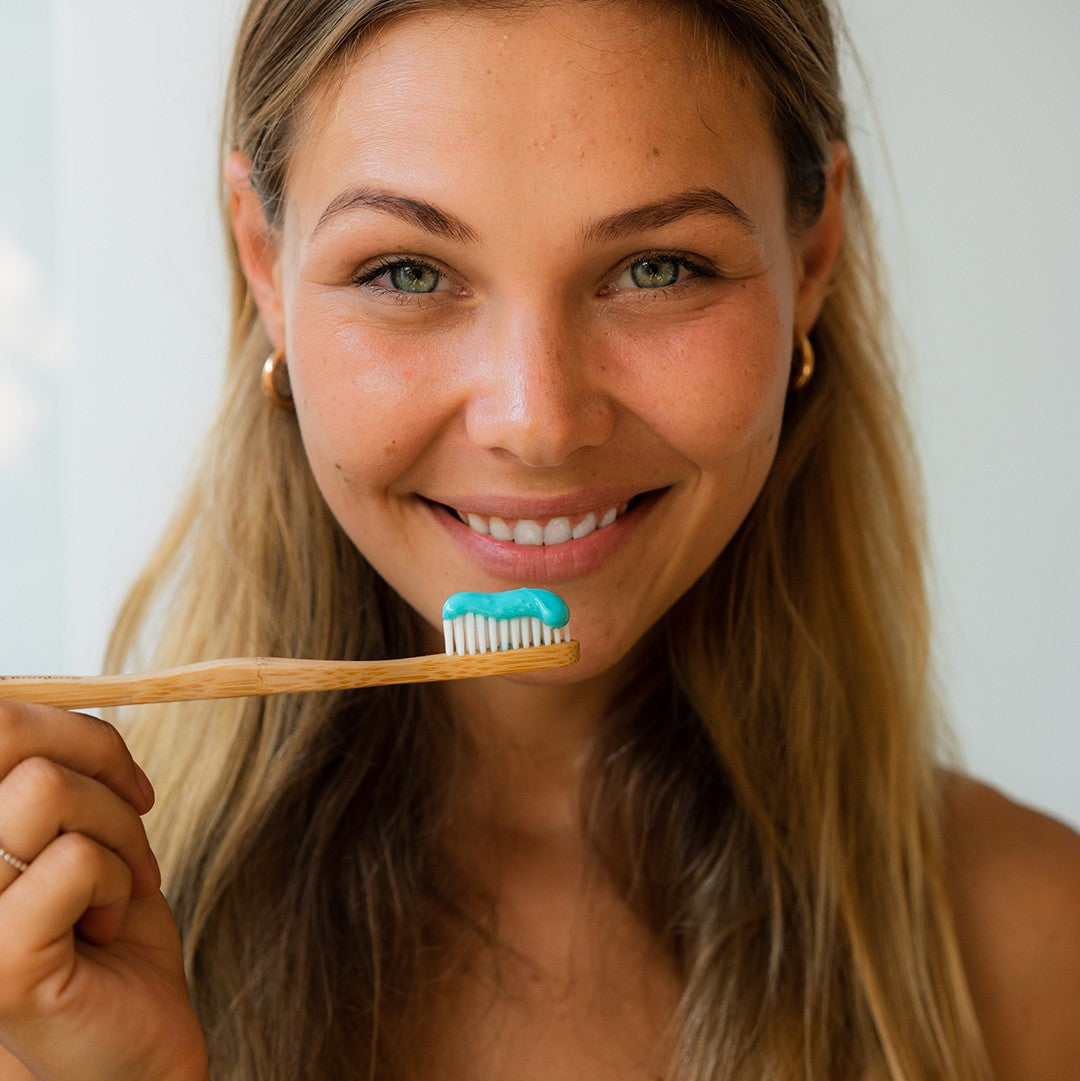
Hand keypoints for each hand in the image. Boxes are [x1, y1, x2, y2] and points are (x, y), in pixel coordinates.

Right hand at [0, 702, 207, 1080]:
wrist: (141, 1031)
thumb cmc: (108, 919)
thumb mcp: (84, 819)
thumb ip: (54, 764)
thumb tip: (57, 692)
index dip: (62, 727)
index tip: (113, 770)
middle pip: (5, 733)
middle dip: (97, 763)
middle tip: (131, 814)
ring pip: (46, 790)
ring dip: (116, 830)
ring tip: (115, 885)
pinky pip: (74, 861)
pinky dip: (117, 879)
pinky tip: (105, 926)